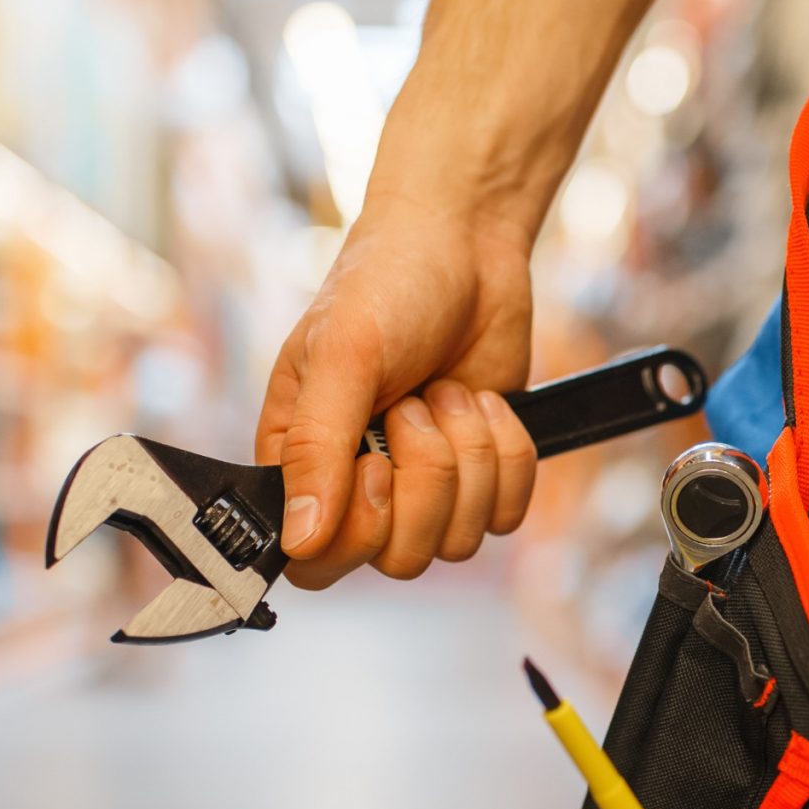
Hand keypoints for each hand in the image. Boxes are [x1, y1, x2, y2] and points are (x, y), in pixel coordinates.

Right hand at [254, 198, 541, 587]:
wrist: (465, 245)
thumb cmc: (385, 286)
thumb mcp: (340, 357)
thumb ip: (313, 451)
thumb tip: (300, 543)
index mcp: (302, 463)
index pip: (317, 563)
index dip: (359, 528)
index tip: (375, 459)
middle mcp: (359, 486)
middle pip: (399, 559)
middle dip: (427, 477)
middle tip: (416, 404)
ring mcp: (424, 486)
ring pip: (458, 541)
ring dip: (468, 456)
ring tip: (448, 392)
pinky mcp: (482, 475)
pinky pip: (507, 515)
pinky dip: (509, 457)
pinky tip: (484, 403)